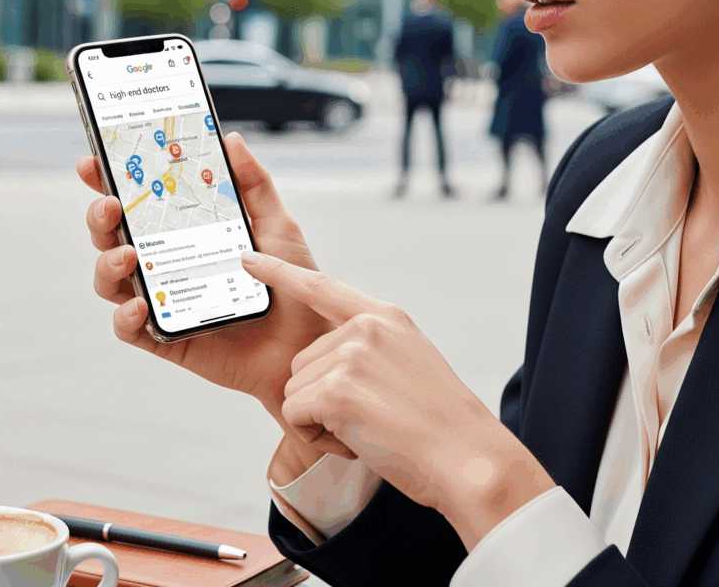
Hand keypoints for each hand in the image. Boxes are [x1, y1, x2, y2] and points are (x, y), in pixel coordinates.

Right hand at [77, 133, 334, 442]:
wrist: (310, 343)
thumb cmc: (293, 284)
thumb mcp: (277, 225)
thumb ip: (254, 184)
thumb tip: (231, 139)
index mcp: (185, 232)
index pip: (138, 203)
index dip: (108, 182)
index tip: (94, 162)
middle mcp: (166, 263)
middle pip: (113, 236)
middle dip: (100, 217)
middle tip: (110, 204)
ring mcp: (164, 300)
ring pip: (111, 280)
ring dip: (107, 263)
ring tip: (127, 255)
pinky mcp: (167, 338)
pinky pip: (130, 329)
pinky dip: (126, 316)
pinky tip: (140, 304)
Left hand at [241, 252, 556, 548]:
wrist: (468, 458)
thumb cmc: (441, 424)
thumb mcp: (411, 361)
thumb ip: (372, 347)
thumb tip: (330, 360)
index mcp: (386, 317)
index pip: (322, 286)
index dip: (280, 272)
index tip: (250, 260)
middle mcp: (365, 327)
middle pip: (301, 360)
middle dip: (321, 396)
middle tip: (369, 416)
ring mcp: (350, 355)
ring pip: (295, 390)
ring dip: (319, 418)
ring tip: (369, 428)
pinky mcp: (336, 390)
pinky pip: (295, 415)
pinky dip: (316, 436)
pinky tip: (357, 440)